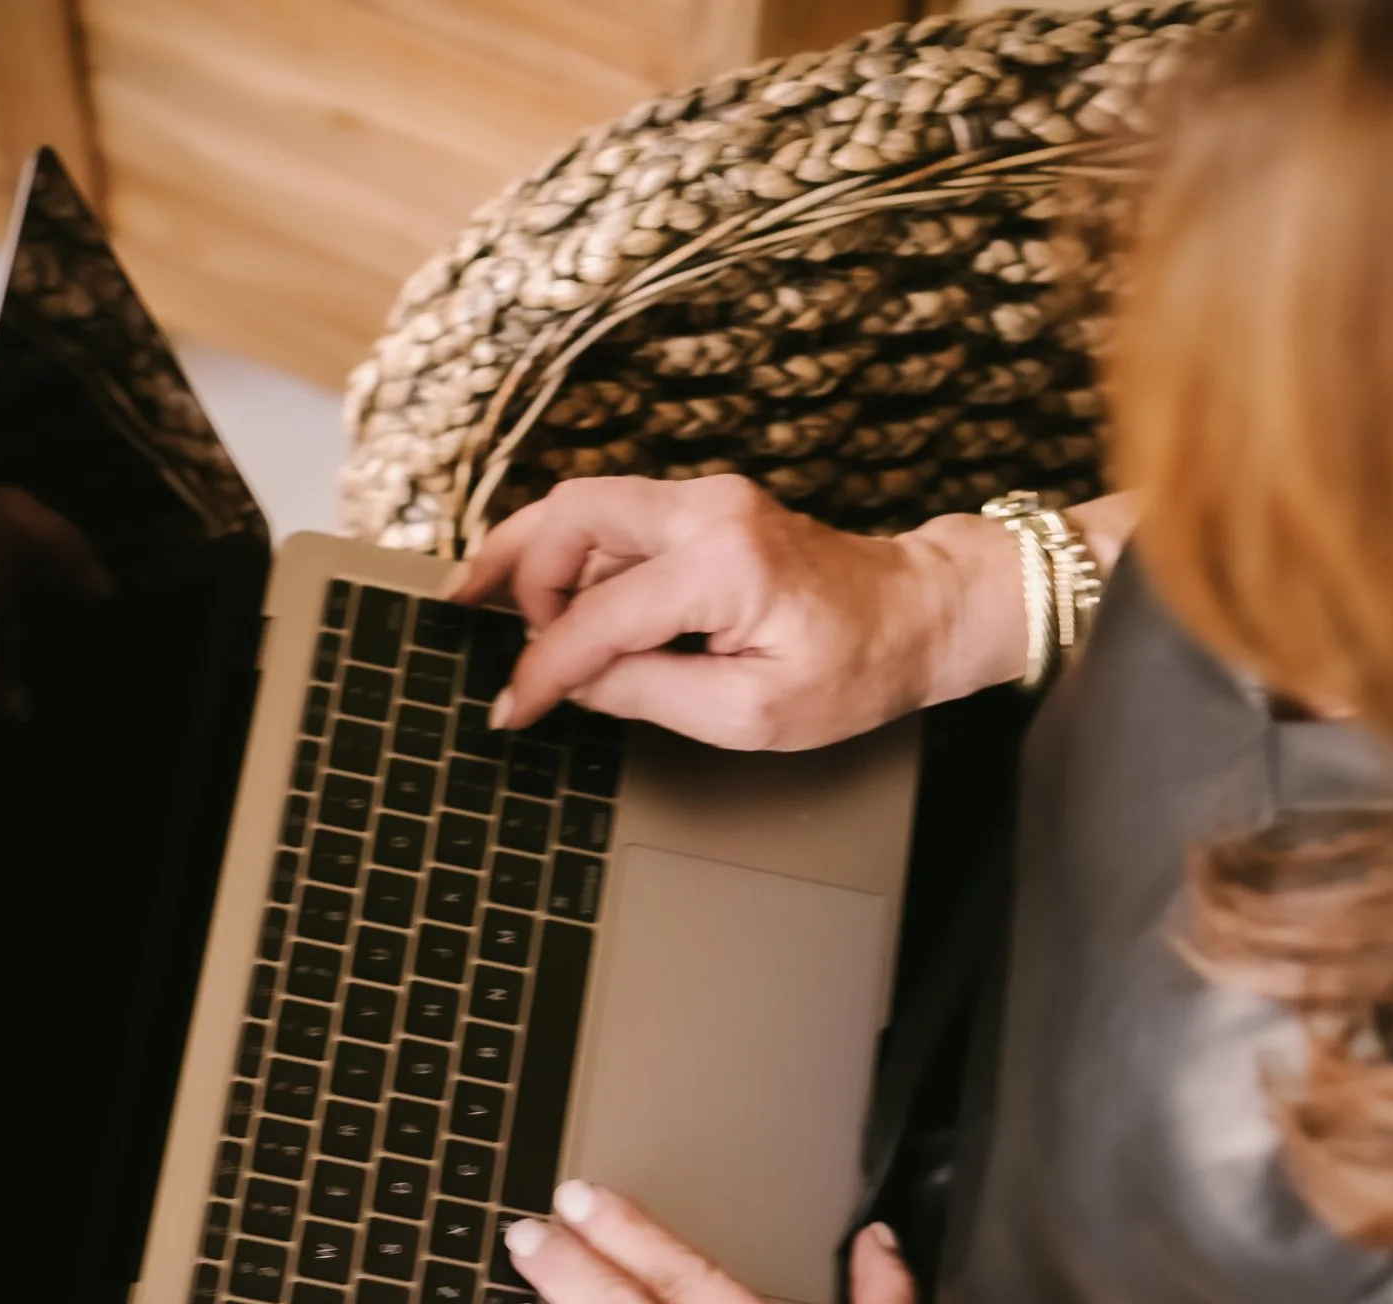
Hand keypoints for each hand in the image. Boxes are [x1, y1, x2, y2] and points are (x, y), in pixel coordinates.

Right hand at [448, 475, 1027, 749]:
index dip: (541, 670)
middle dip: (512, 570)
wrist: (920, 614)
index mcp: (722, 567)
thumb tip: (576, 682)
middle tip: (472, 621)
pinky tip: (546, 598)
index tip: (509, 709)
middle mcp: (708, 512)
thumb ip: (649, 692)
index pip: (596, 617)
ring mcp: (706, 501)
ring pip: (583, 507)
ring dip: (533, 557)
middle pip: (568, 514)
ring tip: (487, 605)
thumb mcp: (750, 714)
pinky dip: (570, 555)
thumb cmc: (856, 668)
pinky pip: (615, 520)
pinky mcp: (705, 509)